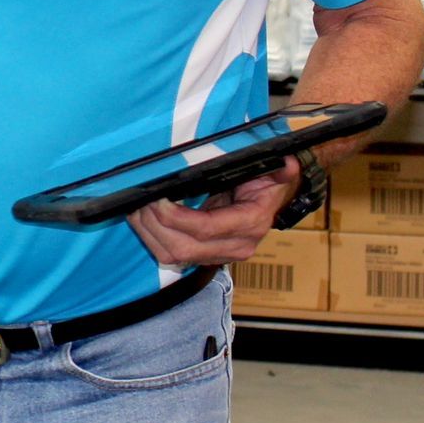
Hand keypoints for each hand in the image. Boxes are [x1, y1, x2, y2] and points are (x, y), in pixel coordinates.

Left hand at [128, 156, 297, 268]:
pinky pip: (172, 256)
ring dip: (149, 234)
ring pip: (173, 257)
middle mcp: (235, 246)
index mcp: (250, 224)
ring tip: (135, 209)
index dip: (177, 218)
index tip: (157, 200)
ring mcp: (219, 255)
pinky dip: (152, 239)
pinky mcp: (205, 256)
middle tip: (139, 202)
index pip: (206, 229)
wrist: (272, 202)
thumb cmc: (266, 183)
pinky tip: (142, 219)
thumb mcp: (274, 171)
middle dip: (155, 226)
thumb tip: (288, 165)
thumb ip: (280, 169)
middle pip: (183, 249)